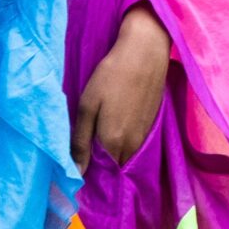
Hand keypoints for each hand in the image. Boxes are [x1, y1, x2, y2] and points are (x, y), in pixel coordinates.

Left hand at [71, 3, 169, 173]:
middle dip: (101, 166)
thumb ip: (80, 142)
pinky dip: (123, 145)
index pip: (99, 173)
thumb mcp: (87, 106)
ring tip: (98, 139)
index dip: (88, 170)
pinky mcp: (151, 127)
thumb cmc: (111, 77)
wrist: (144, 54)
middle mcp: (131, 147)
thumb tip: (77, 173)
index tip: (77, 164)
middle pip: (114, 168)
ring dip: (113, 156)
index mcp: (112, 143)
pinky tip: (115, 127)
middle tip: (85, 151)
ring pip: (125, 158)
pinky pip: (134, 147)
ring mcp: (144, 138)